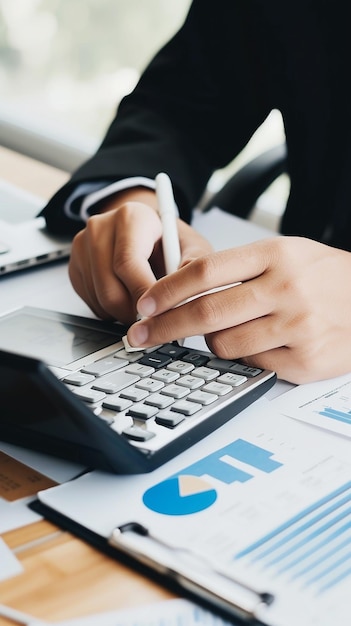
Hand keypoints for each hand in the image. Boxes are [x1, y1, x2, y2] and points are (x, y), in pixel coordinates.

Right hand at [68, 187, 212, 323]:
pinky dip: (111, 312)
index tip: (158, 314)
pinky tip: (127, 300)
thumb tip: (190, 296)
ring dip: (123, 315)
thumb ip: (194, 267)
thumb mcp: (192, 248)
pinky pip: (90, 303)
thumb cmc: (169, 243)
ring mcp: (83, 246)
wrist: (147, 234)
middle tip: (153, 321)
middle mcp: (101, 227)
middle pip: (110, 287)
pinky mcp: (75, 267)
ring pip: (100, 299)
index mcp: (131, 217)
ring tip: (145, 307)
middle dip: (134, 312)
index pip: (128, 263)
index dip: (143, 295)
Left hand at [126, 236, 350, 383]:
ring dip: (212, 343)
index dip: (166, 290)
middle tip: (142, 335)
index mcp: (275, 254)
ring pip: (224, 345)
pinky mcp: (305, 360)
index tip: (144, 304)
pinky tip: (259, 344)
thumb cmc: (325, 277)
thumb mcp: (286, 253)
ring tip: (229, 331)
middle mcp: (285, 289)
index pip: (205, 271)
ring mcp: (296, 327)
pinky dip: (244, 357)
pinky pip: (250, 365)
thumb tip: (181, 290)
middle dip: (164, 327)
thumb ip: (238, 268)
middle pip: (205, 313)